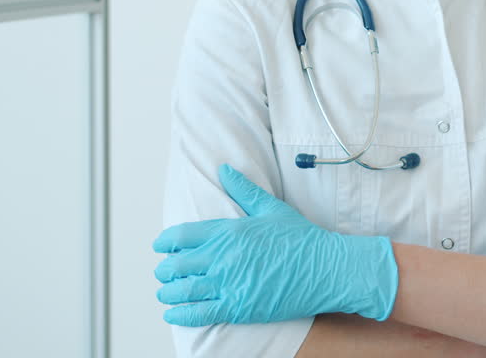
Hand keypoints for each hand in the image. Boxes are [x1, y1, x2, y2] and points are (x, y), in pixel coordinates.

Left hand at [152, 164, 398, 326]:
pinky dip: (180, 315)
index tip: (160, 247)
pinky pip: (199, 313)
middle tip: (163, 273)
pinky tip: (173, 314)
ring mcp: (229, 283)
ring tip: (166, 294)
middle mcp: (224, 256)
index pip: (181, 236)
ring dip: (167, 293)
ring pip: (182, 290)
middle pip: (176, 265)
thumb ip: (243, 189)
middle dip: (164, 270)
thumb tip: (224, 169)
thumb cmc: (301, 238)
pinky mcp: (238, 307)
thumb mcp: (271, 208)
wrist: (325, 268)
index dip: (165, 242)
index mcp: (229, 231)